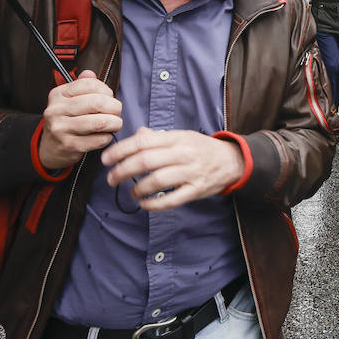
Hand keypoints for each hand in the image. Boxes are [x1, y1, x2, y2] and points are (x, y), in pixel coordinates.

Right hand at [39, 70, 122, 171]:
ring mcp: (61, 129)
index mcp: (58, 94)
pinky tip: (105, 135)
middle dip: (115, 107)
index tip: (109, 97)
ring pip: (99, 122)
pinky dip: (107, 137)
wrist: (50, 147)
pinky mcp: (70, 145)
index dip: (106, 90)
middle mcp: (56, 110)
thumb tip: (90, 73)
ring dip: (114, 123)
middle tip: (117, 112)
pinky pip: (98, 139)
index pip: (90, 84)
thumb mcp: (69, 99)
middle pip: (97, 103)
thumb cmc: (66, 119)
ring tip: (115, 124)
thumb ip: (82, 85)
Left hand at [103, 128, 245, 210]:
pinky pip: (171, 200)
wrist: (232, 160)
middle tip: (111, 179)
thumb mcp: (182, 136)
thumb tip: (137, 133)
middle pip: (146, 161)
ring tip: (131, 192)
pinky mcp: (196, 190)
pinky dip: (153, 204)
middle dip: (122, 171)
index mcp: (177, 137)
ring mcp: (191, 172)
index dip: (121, 151)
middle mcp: (183, 153)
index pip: (143, 142)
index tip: (106, 159)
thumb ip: (158, 136)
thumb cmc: (201, 148)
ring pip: (157, 181)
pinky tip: (144, 204)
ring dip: (138, 189)